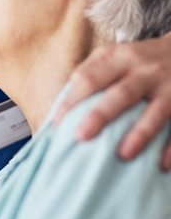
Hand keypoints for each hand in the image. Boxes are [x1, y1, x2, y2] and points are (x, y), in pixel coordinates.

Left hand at [54, 34, 170, 168]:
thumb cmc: (140, 59)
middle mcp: (144, 70)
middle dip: (99, 116)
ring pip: (155, 112)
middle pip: (120, 94)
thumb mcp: (115, 54)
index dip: (72, 101)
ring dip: (139, 134)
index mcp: (118, 57)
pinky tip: (161, 164)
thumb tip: (64, 102)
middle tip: (81, 137)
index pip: (89, 78)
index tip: (58, 124)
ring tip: (123, 155)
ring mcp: (169, 87)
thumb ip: (91, 71)